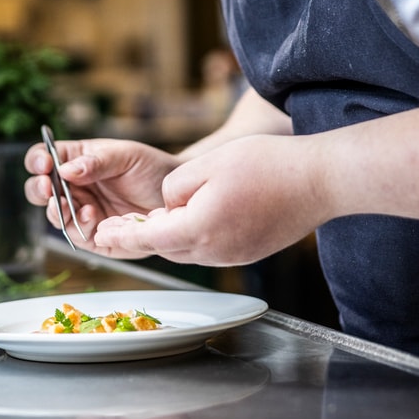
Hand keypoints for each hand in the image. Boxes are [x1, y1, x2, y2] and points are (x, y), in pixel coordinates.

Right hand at [24, 137, 178, 256]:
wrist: (175, 198)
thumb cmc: (150, 168)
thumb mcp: (125, 156)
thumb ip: (96, 162)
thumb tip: (65, 169)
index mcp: (76, 159)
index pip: (44, 157)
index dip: (38, 160)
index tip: (45, 165)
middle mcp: (73, 186)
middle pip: (39, 189)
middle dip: (39, 189)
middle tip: (49, 190)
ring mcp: (80, 211)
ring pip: (53, 215)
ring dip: (57, 212)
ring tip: (75, 206)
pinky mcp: (92, 236)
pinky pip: (75, 235)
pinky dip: (78, 227)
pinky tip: (92, 217)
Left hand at [94, 134, 322, 264]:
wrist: (318, 181)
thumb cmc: (267, 165)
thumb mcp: (208, 164)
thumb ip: (176, 187)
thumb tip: (169, 205)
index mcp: (199, 229)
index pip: (148, 239)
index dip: (121, 237)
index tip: (99, 237)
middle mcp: (214, 251)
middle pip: (166, 247)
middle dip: (141, 238)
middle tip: (116, 227)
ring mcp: (234, 255)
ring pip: (189, 248)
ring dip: (169, 237)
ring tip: (152, 222)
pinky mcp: (249, 251)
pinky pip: (212, 247)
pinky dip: (195, 237)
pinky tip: (194, 219)